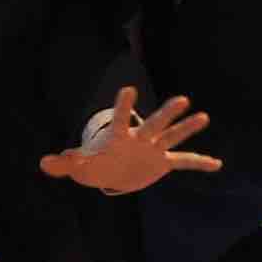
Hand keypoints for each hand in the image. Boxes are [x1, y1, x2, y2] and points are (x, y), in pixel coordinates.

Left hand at [40, 87, 219, 193]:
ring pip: (172, 136)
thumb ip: (65, 164)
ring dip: (187, 128)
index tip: (128, 91)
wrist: (111, 171)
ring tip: (204, 117)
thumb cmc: (93, 165)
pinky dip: (199, 163)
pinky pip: (183, 162)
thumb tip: (44, 163)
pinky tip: (217, 164)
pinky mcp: (161, 162)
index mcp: (118, 138)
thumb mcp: (79, 167)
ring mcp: (153, 149)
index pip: (120, 119)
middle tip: (182, 99)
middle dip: (167, 113)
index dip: (124, 107)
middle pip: (154, 124)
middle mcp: (139, 138)